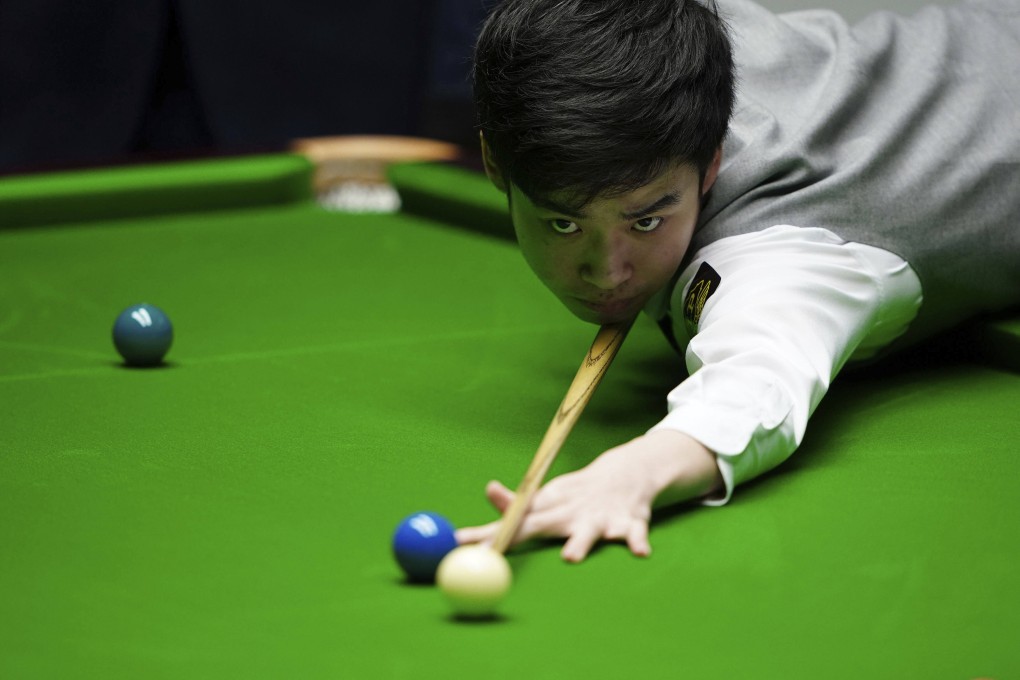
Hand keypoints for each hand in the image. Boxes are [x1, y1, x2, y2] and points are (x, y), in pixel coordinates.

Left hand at [455, 430, 722, 562]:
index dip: (487, 533)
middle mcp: (569, 512)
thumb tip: (482, 503)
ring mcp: (598, 517)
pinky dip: (637, 542)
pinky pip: (635, 534)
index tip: (460, 541)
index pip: (511, 522)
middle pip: (539, 525)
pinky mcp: (630, 523)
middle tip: (494, 551)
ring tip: (570, 558)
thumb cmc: (578, 496)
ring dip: (580, 543)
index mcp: (548, 509)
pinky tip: (639, 552)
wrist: (627, 473)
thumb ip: (516, 510)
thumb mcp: (546, 501)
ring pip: (587, 533)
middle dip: (517, 535)